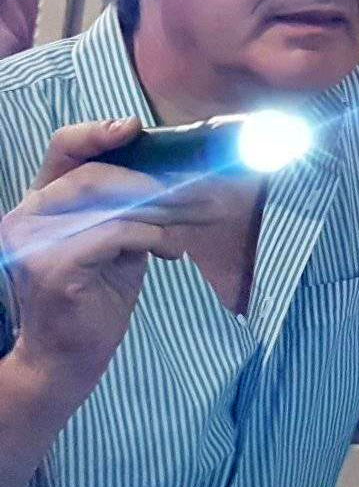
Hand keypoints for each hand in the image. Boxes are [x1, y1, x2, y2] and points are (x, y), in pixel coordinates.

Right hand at [0, 120, 218, 390]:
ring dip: (165, 207)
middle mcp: (27, 217)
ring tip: (198, 216)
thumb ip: (127, 209)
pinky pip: (116, 233)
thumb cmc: (95, 297)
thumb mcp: (115, 242)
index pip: (62, 152)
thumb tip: (177, 177)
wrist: (68, 359)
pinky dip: (153, 236)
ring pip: (109, 202)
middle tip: (204, 192)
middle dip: (157, 181)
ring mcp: (34, 241)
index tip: (134, 127)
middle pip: (95, 176)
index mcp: (42, 205)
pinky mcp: (52, 266)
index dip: (96, 133)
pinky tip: (172, 250)